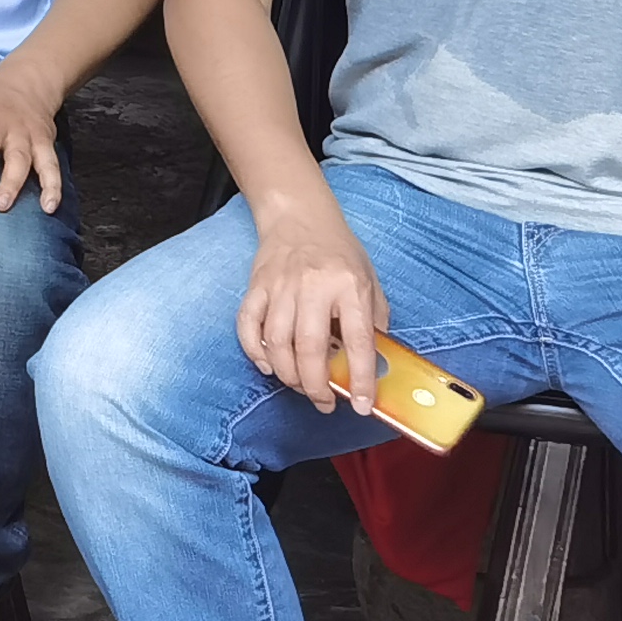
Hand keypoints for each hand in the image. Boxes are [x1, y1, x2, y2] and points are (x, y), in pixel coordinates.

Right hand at [235, 192, 388, 415]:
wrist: (299, 216)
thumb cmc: (338, 252)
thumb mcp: (370, 281)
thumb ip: (374, 322)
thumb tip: (373, 365)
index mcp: (349, 286)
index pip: (357, 340)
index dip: (360, 377)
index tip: (360, 404)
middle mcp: (313, 286)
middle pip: (309, 347)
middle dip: (316, 385)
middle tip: (324, 403)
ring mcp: (280, 286)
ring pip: (276, 342)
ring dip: (288, 374)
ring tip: (301, 386)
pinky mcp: (256, 286)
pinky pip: (247, 325)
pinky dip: (255, 351)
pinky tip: (269, 366)